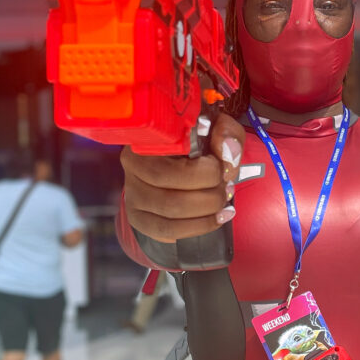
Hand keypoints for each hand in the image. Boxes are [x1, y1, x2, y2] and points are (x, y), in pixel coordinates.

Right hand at [121, 112, 245, 242]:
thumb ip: (225, 132)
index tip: (223, 168)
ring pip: (171, 214)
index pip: (174, 163)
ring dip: (206, 212)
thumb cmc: (196, 141)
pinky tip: (215, 219)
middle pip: (172, 194)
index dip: (206, 170)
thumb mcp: (214, 127)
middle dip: (211, 195)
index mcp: (148, 138)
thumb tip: (227, 153)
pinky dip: (198, 227)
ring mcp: (133, 195)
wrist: (183, 161)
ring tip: (222, 202)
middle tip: (226, 188)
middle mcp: (133, 167)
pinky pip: (168, 232)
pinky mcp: (139, 218)